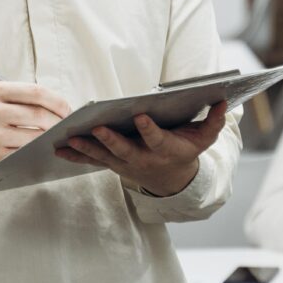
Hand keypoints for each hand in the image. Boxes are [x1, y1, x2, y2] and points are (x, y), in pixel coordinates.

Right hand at [0, 81, 72, 177]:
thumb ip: (20, 98)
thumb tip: (57, 105)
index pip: (37, 92)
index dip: (58, 101)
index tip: (68, 109)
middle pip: (39, 114)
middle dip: (59, 121)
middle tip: (68, 126)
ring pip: (34, 136)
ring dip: (51, 138)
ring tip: (59, 137)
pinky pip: (24, 153)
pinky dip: (37, 151)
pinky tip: (43, 150)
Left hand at [53, 101, 227, 196]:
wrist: (173, 181)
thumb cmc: (187, 150)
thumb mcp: (205, 138)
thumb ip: (215, 120)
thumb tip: (224, 100)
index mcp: (165, 150)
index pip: (157, 139)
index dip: (149, 129)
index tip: (140, 115)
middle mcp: (143, 160)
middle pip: (124, 150)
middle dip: (110, 140)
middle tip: (96, 128)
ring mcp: (126, 164)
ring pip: (103, 157)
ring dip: (85, 149)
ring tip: (67, 139)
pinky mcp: (113, 164)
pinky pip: (92, 160)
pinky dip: (76, 156)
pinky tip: (58, 148)